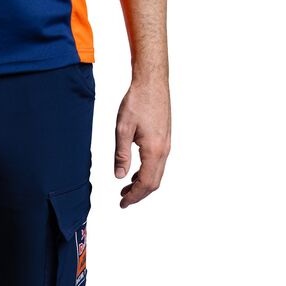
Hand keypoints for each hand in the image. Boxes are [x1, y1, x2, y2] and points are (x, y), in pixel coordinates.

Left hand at [114, 78, 170, 208]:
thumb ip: (121, 155)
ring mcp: (166, 144)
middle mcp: (164, 149)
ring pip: (157, 173)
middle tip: (123, 201)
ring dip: (142, 184)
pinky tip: (134, 173)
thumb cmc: (137, 102)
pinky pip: (158, 163)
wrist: (152, 81)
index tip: (123, 203)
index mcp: (154, 150)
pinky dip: (146, 173)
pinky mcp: (165, 138)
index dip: (134, 196)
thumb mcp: (122, 130)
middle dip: (139, 194)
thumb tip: (120, 177)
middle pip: (154, 182)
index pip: (146, 182)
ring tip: (126, 190)